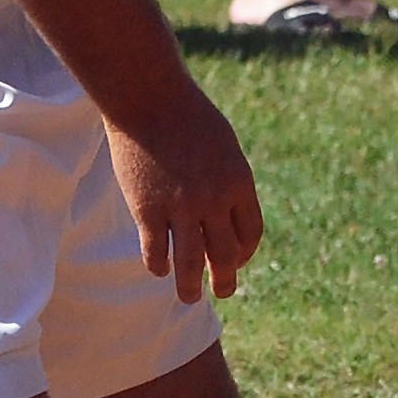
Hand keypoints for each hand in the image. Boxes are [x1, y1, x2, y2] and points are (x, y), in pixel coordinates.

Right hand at [111, 89, 263, 301]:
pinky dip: (159, 265)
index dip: (246, 252)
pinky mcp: (147, 209)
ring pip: (190, 263)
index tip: (238, 259)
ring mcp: (180, 207)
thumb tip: (227, 213)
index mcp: (239, 182)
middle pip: (225, 254)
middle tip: (223, 291)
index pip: (251, 232)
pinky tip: (159, 269)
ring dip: (191, 287)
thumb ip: (227, 181)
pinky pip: (155, 251)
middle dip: (225, 278)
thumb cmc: (189, 117)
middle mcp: (214, 200)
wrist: (149, 99)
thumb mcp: (223, 147)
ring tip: (189, 298)